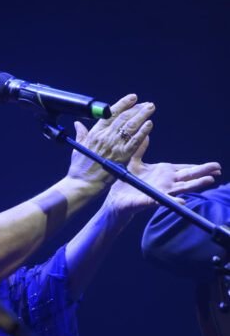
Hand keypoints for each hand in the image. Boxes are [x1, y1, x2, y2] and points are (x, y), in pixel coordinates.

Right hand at [68, 94, 154, 187]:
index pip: (110, 114)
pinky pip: (135, 141)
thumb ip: (81, 134)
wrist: (82, 183)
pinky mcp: (122, 156)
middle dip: (136, 108)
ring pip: (130, 126)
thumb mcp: (78, 147)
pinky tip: (149, 124)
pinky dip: (143, 132)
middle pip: (123, 118)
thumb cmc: (79, 168)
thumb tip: (78, 124)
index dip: (123, 104)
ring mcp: (114, 146)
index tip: (132, 98)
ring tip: (150, 108)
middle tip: (146, 104)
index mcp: (94, 133)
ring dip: (142, 115)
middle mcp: (105, 137)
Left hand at [105, 136, 220, 215]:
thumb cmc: (127, 181)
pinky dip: (174, 201)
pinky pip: (163, 201)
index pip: (185, 169)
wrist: (116, 197)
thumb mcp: (134, 161)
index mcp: (164, 172)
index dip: (199, 167)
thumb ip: (140, 149)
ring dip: (195, 184)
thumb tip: (144, 134)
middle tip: (218, 169)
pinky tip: (183, 201)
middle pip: (188, 176)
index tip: (215, 165)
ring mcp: (160, 191)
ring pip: (181, 188)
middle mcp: (166, 182)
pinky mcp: (150, 200)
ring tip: (209, 180)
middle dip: (203, 172)